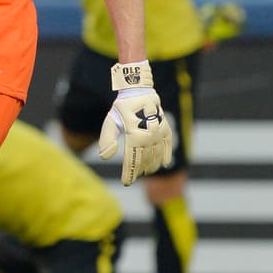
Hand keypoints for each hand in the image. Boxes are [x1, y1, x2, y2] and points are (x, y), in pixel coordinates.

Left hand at [97, 60, 173, 185]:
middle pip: (144, 160)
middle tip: (133, 176)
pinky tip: (163, 164)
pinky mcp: (166, 129)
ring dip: (151, 165)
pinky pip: (167, 146)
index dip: (129, 174)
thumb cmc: (122, 108)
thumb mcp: (110, 122)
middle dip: (138, 170)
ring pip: (156, 155)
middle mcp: (149, 137)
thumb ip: (107, 139)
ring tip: (145, 171)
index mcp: (134, 136)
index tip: (126, 182)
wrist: (139, 91)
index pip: (132, 161)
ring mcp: (159, 133)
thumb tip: (105, 157)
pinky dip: (165, 156)